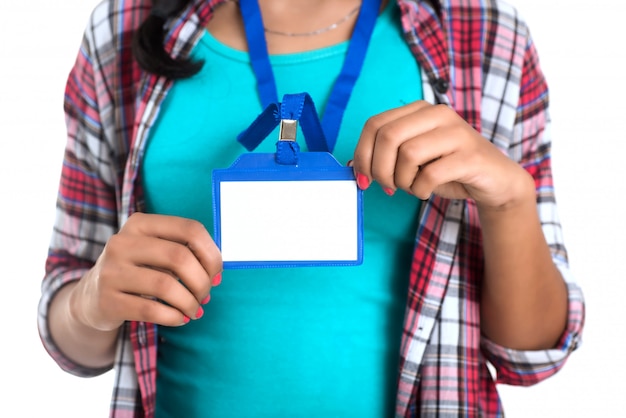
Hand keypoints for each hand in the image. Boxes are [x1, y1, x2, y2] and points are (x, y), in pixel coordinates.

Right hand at [69, 213, 222, 331]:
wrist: (92, 297)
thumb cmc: (139, 271)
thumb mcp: (156, 252)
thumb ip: (186, 254)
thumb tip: (216, 275)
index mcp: (140, 223)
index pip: (190, 229)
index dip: (211, 254)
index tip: (216, 274)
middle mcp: (122, 242)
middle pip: (180, 257)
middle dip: (202, 281)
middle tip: (205, 295)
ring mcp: (111, 271)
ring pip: (166, 286)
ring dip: (190, 302)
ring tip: (195, 310)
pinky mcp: (107, 300)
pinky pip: (151, 310)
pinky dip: (174, 317)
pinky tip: (180, 319)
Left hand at [352, 101, 533, 210]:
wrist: (495, 181)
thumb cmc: (448, 169)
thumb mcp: (412, 160)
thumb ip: (385, 157)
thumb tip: (354, 166)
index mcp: (419, 111)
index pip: (374, 124)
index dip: (362, 154)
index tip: (363, 178)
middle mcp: (437, 114)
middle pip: (387, 136)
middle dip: (379, 168)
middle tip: (388, 186)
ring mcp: (456, 133)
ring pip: (407, 153)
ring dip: (402, 180)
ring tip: (411, 187)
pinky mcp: (470, 156)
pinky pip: (430, 174)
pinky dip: (420, 189)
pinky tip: (425, 191)